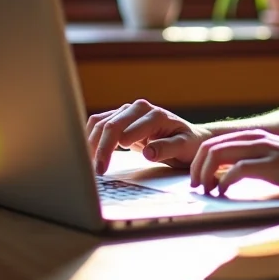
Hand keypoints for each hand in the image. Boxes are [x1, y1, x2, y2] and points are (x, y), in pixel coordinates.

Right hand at [86, 99, 211, 174]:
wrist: (189, 136)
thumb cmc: (187, 143)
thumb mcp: (184, 147)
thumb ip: (167, 149)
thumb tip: (148, 152)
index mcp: (155, 115)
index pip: (125, 131)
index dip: (111, 149)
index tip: (104, 168)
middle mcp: (139, 108)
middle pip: (109, 125)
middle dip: (99, 148)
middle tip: (96, 171)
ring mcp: (128, 110)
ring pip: (100, 122)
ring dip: (91, 142)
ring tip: (90, 164)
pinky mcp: (121, 117)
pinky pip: (98, 122)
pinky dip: (91, 136)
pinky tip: (90, 152)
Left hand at [190, 129, 278, 196]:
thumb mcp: (275, 163)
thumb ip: (254, 165)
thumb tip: (228, 178)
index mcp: (256, 137)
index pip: (214, 143)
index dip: (199, 162)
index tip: (197, 180)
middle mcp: (257, 139)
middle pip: (210, 147)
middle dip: (196, 168)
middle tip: (196, 187)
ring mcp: (264, 150)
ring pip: (218, 155)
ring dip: (205, 175)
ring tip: (205, 191)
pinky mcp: (272, 164)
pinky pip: (236, 169)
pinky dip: (224, 182)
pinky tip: (223, 193)